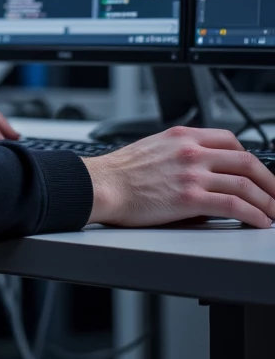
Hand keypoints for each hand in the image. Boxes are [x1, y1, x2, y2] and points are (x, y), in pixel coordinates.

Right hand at [83, 126, 274, 228]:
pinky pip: (234, 205)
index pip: (230, 140)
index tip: (257, 172)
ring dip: (268, 201)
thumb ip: (181, 156)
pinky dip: (254, 214)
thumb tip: (204, 176)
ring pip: (245, 184)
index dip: (250, 158)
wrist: (100, 186)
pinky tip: (260, 222)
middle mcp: (191, 151)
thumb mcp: (154, 148)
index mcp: (182, 136)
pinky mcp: (189, 198)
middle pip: (246, 160)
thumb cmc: (119, 173)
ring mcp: (192, 173)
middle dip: (269, 180)